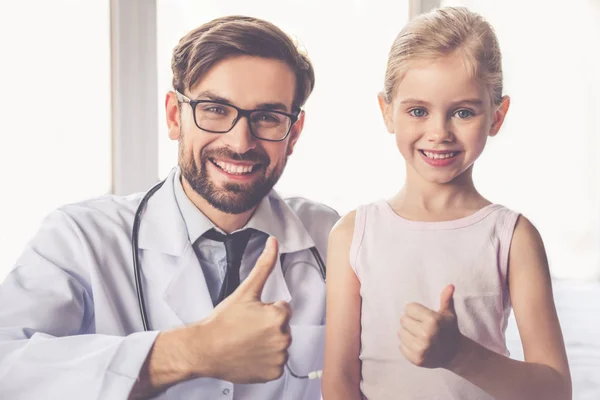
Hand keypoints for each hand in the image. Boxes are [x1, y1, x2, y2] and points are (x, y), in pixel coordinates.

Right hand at [190, 237, 291, 382]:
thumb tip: (274, 242)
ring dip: (268, 343)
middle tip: (246, 329)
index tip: (250, 316)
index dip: (265, 310)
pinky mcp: (274, 373)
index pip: (282, 309)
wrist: (204, 349)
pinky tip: (250, 355)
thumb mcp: (245, 290)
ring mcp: (279, 357)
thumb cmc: (222, 321)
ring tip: (246, 342)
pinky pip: (277, 363)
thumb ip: (264, 265)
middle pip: (282, 327)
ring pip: (280, 344)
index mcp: (278, 315)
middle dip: (268, 326)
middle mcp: (283, 337)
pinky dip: (266, 361)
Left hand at [398, 284, 461, 368]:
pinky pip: (401, 346)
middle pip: (403, 319)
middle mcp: (426, 335)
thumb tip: (450, 285)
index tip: (423, 316)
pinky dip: (407, 345)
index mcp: (433, 321)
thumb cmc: (448, 330)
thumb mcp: (448, 314)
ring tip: (418, 335)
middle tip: (421, 326)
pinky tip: (417, 345)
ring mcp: (421, 349)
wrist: (454, 354)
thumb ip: (446, 299)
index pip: (409, 308)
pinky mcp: (416, 360)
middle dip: (410, 321)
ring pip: (400, 333)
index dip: (415, 311)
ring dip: (407, 333)